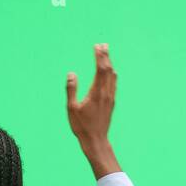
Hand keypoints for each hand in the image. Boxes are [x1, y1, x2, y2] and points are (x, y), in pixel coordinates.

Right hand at [66, 43, 120, 178]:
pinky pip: (114, 84)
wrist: (96, 141)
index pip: (100, 69)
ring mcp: (110, 98)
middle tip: (103, 44)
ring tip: (106, 54)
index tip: (97, 46)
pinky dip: (112, 74)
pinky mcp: (111, 103)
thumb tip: (71, 74)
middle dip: (105, 56)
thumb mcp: (72, 109)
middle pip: (108, 70)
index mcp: (96, 93)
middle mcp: (106, 93)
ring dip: (109, 64)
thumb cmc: (82, 127)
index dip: (99, 56)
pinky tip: (111, 72)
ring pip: (112, 76)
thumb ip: (71, 90)